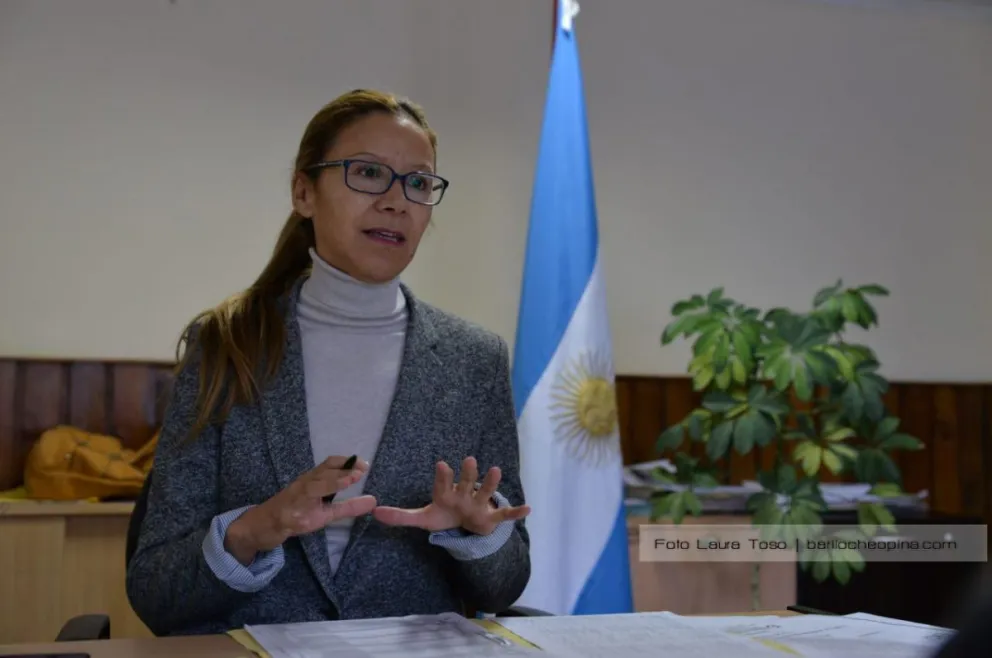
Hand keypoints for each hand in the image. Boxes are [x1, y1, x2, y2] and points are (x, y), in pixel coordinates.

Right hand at [225, 455, 375, 564]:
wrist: (263, 524)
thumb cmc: (297, 513)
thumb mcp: (326, 512)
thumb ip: (348, 506)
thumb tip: (374, 501)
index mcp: (313, 480)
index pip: (329, 464)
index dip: (347, 462)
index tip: (364, 465)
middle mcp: (304, 484)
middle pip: (322, 472)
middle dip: (342, 471)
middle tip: (361, 470)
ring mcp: (294, 498)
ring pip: (311, 486)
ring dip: (330, 482)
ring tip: (348, 480)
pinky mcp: (285, 514)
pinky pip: (294, 510)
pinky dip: (305, 508)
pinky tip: (314, 510)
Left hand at [373, 457, 529, 535]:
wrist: (465, 525)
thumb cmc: (444, 516)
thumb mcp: (422, 519)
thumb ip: (400, 516)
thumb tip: (374, 512)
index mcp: (447, 494)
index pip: (443, 484)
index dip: (443, 476)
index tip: (442, 464)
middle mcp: (464, 495)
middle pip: (466, 483)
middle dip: (468, 474)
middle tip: (469, 460)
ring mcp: (479, 505)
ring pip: (485, 493)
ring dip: (490, 483)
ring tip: (496, 470)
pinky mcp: (490, 518)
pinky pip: (504, 515)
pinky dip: (515, 512)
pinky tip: (528, 509)